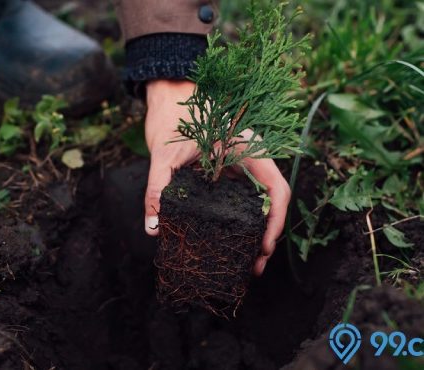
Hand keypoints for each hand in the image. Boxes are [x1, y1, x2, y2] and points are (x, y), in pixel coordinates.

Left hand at [143, 80, 290, 275]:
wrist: (167, 100)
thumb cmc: (172, 119)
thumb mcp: (164, 154)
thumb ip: (158, 187)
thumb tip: (155, 227)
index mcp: (249, 149)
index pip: (277, 188)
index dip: (276, 221)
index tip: (263, 246)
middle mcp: (250, 161)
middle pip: (271, 203)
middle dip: (266, 236)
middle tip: (254, 266)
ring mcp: (240, 168)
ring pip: (258, 205)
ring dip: (254, 234)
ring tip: (245, 263)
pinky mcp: (227, 175)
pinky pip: (240, 201)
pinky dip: (239, 223)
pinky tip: (229, 242)